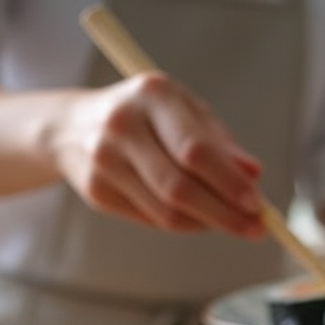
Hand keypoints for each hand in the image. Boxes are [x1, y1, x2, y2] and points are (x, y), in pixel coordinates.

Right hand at [53, 72, 265, 237]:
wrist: (69, 126)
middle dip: (223, 213)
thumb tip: (253, 175)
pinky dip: (183, 224)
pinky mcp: (97, 192)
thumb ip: (220, 142)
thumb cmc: (143, 115)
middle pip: (179, 187)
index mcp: (152, 95)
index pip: (194, 149)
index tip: (256, 203)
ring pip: (166, 211)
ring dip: (206, 223)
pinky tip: (199, 219)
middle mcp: (123, 126)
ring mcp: (105, 161)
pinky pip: (151, 219)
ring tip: (232, 223)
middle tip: (255, 228)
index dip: (228, 182)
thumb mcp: (184, 110)